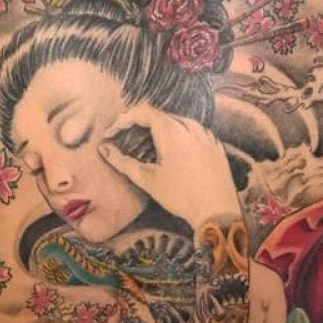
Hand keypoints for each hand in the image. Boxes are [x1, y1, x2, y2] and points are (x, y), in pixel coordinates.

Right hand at [98, 102, 239, 229]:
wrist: (218, 211)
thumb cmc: (181, 195)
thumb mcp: (148, 180)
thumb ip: (123, 162)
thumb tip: (104, 149)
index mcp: (171, 130)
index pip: (142, 111)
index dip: (122, 120)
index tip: (111, 135)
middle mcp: (190, 126)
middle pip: (159, 116)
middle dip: (138, 126)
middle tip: (124, 141)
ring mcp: (205, 134)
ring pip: (176, 123)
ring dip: (157, 132)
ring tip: (146, 150)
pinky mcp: (214, 144)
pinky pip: (191, 133)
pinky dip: (176, 138)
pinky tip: (171, 156)